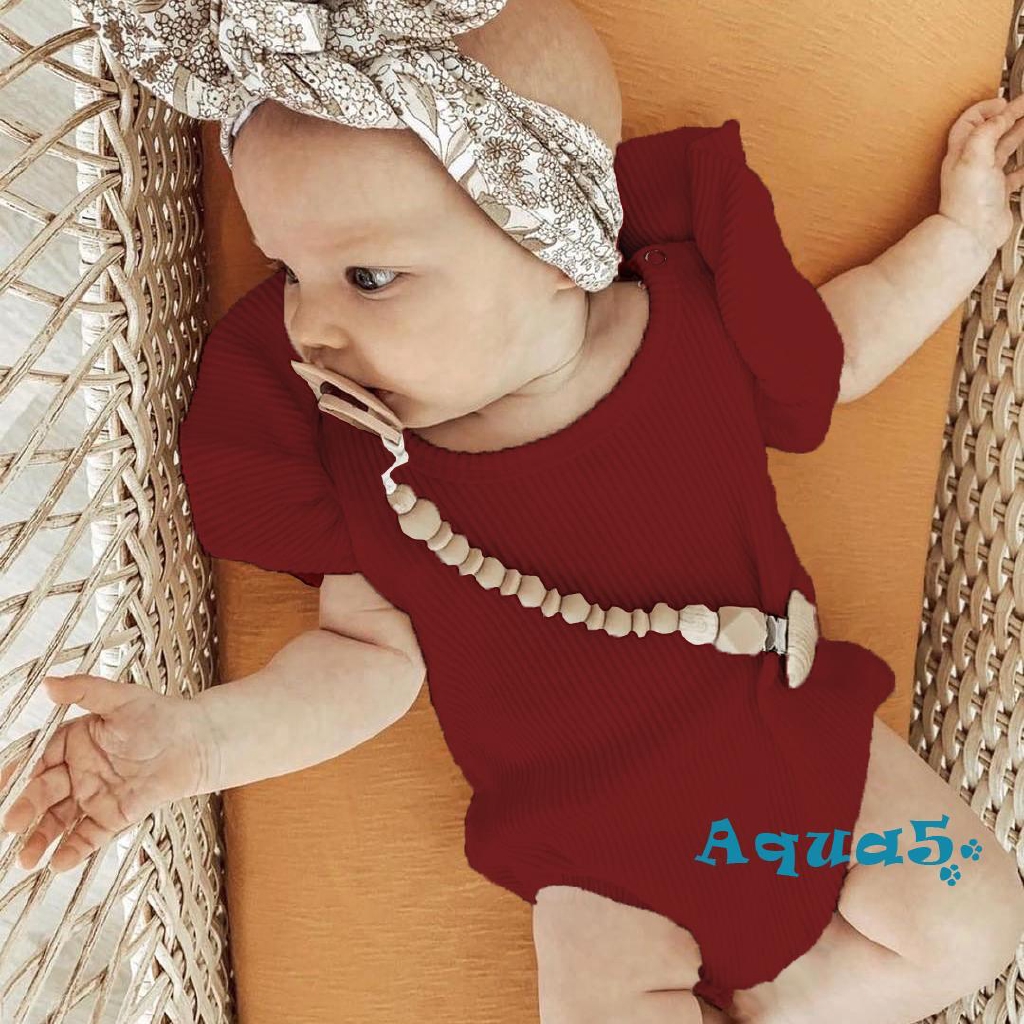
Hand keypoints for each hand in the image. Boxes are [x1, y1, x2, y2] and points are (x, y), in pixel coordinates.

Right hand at [0, 675, 215, 872]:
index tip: (4, 786)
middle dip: (25, 809)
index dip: (20, 773)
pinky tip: (59, 862)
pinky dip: (74, 849)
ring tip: (27, 857)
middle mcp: (77, 772)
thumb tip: (49, 683)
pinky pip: (88, 836)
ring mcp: (93, 796)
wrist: (196, 742)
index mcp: (72, 743)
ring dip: (41, 838)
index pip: (39, 759)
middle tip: (11, 824)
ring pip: (59, 820)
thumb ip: (85, 691)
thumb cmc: (159, 716)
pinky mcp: (113, 816)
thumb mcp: (121, 698)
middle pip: (43, 793)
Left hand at [939, 93, 1023, 256]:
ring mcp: (985, 178)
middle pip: (991, 131)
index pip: (972, 121)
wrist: (971, 234)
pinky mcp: (997, 192)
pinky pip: (1014, 174)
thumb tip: (998, 116)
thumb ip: (986, 131)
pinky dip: (1023, 165)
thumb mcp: (974, 156)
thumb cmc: (966, 201)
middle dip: (1009, 115)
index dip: (987, 108)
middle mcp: (971, 163)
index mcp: (961, 151)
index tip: (1005, 102)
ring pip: (1004, 149)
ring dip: (1018, 134)